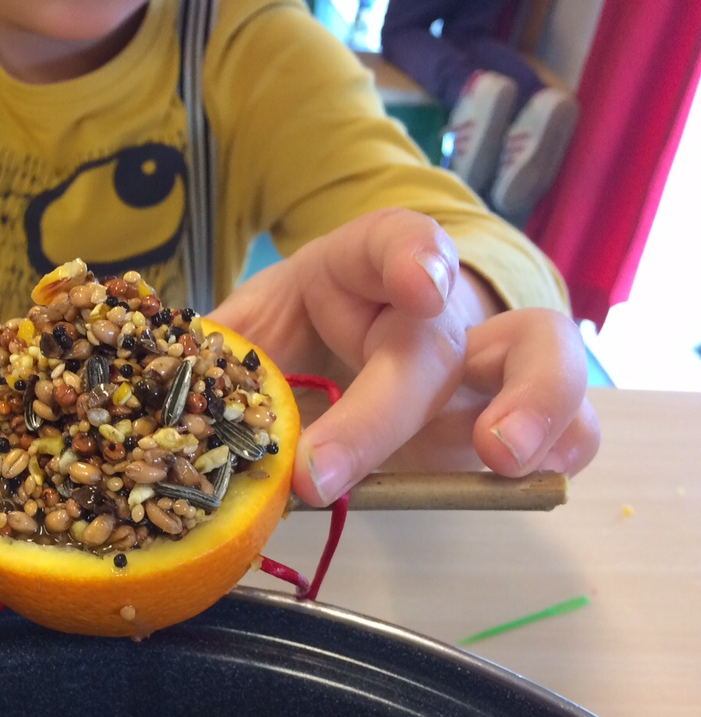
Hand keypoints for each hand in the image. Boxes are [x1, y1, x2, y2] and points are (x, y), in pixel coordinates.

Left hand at [209, 208, 599, 505]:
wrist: (358, 335)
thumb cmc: (302, 328)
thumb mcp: (250, 328)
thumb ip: (218, 356)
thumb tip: (155, 397)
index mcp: (360, 269)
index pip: (392, 241)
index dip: (410, 256)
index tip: (418, 281)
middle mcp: (431, 306)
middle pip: (436, 339)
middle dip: (393, 405)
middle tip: (337, 466)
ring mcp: (480, 354)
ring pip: (542, 352)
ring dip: (534, 403)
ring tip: (502, 459)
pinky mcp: (510, 408)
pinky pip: (566, 415)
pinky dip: (565, 440)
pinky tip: (540, 472)